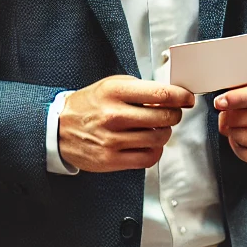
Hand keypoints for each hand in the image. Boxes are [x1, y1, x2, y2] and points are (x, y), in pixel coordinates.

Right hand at [58, 76, 195, 172]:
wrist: (59, 129)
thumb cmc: (89, 105)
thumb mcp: (111, 85)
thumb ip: (140, 89)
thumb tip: (170, 97)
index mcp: (115, 92)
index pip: (160, 94)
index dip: (180, 97)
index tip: (187, 99)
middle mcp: (114, 115)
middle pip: (164, 118)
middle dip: (174, 115)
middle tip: (172, 114)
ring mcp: (112, 140)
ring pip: (159, 139)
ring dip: (164, 133)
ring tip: (157, 129)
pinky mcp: (111, 160)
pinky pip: (148, 158)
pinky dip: (155, 151)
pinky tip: (148, 144)